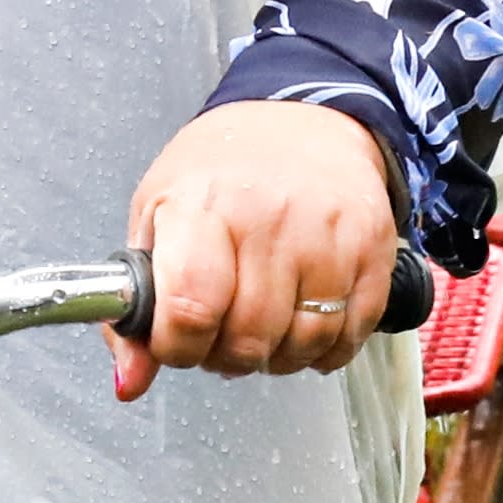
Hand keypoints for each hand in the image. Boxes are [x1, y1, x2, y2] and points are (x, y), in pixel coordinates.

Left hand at [109, 103, 403, 402]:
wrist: (301, 120)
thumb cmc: (220, 169)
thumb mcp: (156, 215)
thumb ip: (138, 305)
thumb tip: (130, 382)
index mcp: (204, 206)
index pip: (190, 308)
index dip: (178, 346)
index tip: (176, 342)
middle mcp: (269, 219)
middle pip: (249, 338)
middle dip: (226, 356)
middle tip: (219, 335)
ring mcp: (327, 236)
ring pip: (303, 345)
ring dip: (276, 357)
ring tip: (261, 328)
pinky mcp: (372, 250)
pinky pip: (348, 338)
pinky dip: (322, 350)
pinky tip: (302, 322)